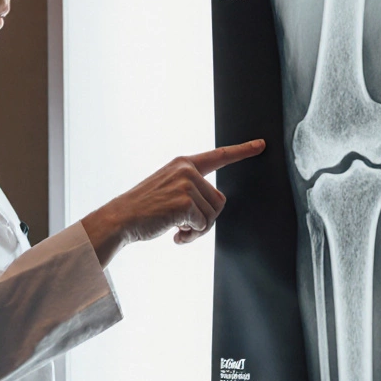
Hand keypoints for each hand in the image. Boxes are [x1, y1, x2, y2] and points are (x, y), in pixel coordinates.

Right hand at [81, 139, 265, 265]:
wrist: (120, 219)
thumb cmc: (143, 209)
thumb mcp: (168, 188)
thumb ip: (192, 190)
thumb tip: (216, 206)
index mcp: (183, 164)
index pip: (219, 156)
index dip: (242, 150)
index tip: (261, 144)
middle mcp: (187, 170)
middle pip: (219, 200)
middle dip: (205, 219)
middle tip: (183, 226)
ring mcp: (186, 184)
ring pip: (212, 215)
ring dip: (197, 230)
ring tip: (176, 229)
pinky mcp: (185, 202)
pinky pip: (203, 226)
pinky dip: (190, 236)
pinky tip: (173, 234)